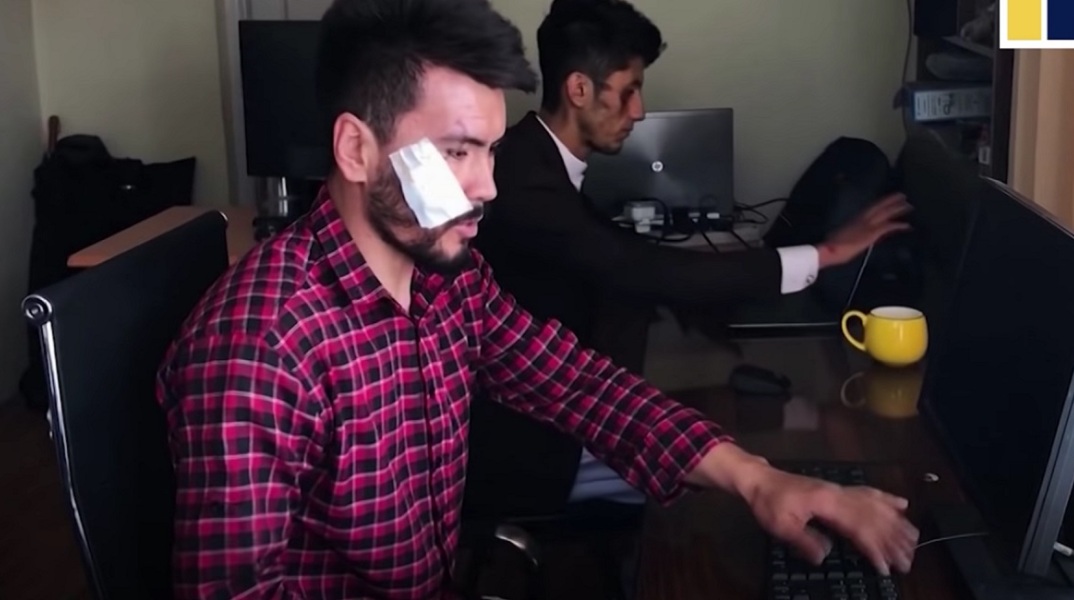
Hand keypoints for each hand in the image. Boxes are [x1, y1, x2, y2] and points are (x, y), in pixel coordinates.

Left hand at [743, 467, 919, 575]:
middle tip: (908, 560)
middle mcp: (839, 494)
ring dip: (896, 523)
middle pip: (873, 517)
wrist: (759, 480)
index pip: (858, 527)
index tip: (886, 566)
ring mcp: (840, 490)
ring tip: (914, 539)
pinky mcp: (837, 490)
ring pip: (875, 505)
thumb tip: (827, 555)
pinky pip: (868, 492)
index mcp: (827, 503)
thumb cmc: (768, 502)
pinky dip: (887, 499)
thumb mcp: (780, 526)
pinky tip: (902, 505)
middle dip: (893, 540)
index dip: (874, 547)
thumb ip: (804, 540)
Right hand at [817, 193, 911, 267]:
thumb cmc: (832, 247)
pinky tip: (907, 226)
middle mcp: (861, 219)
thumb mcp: (840, 236)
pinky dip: (898, 225)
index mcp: (854, 220)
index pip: (870, 209)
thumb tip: (849, 234)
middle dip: (890, 200)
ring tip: (908, 205)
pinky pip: (888, 226)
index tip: (888, 199)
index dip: (879, 203)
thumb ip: (849, 233)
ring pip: (885, 213)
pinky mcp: (872, 233)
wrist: (829, 250)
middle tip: (902, 195)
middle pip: (879, 206)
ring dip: (897, 208)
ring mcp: (867, 225)